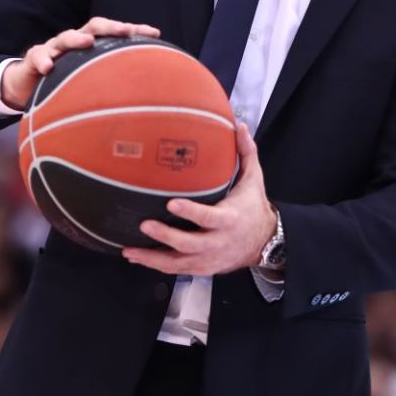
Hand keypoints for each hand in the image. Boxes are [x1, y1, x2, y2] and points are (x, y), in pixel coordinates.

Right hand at [0, 17, 159, 109]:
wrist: (27, 84)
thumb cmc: (65, 82)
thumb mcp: (89, 83)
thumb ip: (111, 87)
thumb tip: (146, 104)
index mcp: (92, 45)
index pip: (116, 33)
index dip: (135, 31)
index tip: (156, 33)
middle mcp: (75, 42)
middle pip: (94, 27)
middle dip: (110, 27)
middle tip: (125, 31)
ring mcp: (54, 48)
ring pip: (65, 37)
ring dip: (76, 39)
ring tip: (87, 42)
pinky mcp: (34, 58)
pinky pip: (37, 56)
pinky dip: (43, 60)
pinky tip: (48, 67)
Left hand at [122, 123, 277, 275]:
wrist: (264, 242)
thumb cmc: (254, 208)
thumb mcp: (254, 180)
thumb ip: (246, 153)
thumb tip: (238, 126)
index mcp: (230, 219)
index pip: (208, 217)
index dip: (190, 212)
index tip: (170, 203)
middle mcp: (218, 242)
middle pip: (189, 244)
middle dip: (165, 236)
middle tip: (144, 224)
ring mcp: (209, 258)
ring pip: (178, 263)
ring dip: (153, 257)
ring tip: (130, 249)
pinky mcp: (202, 268)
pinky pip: (176, 269)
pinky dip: (156, 265)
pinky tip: (137, 258)